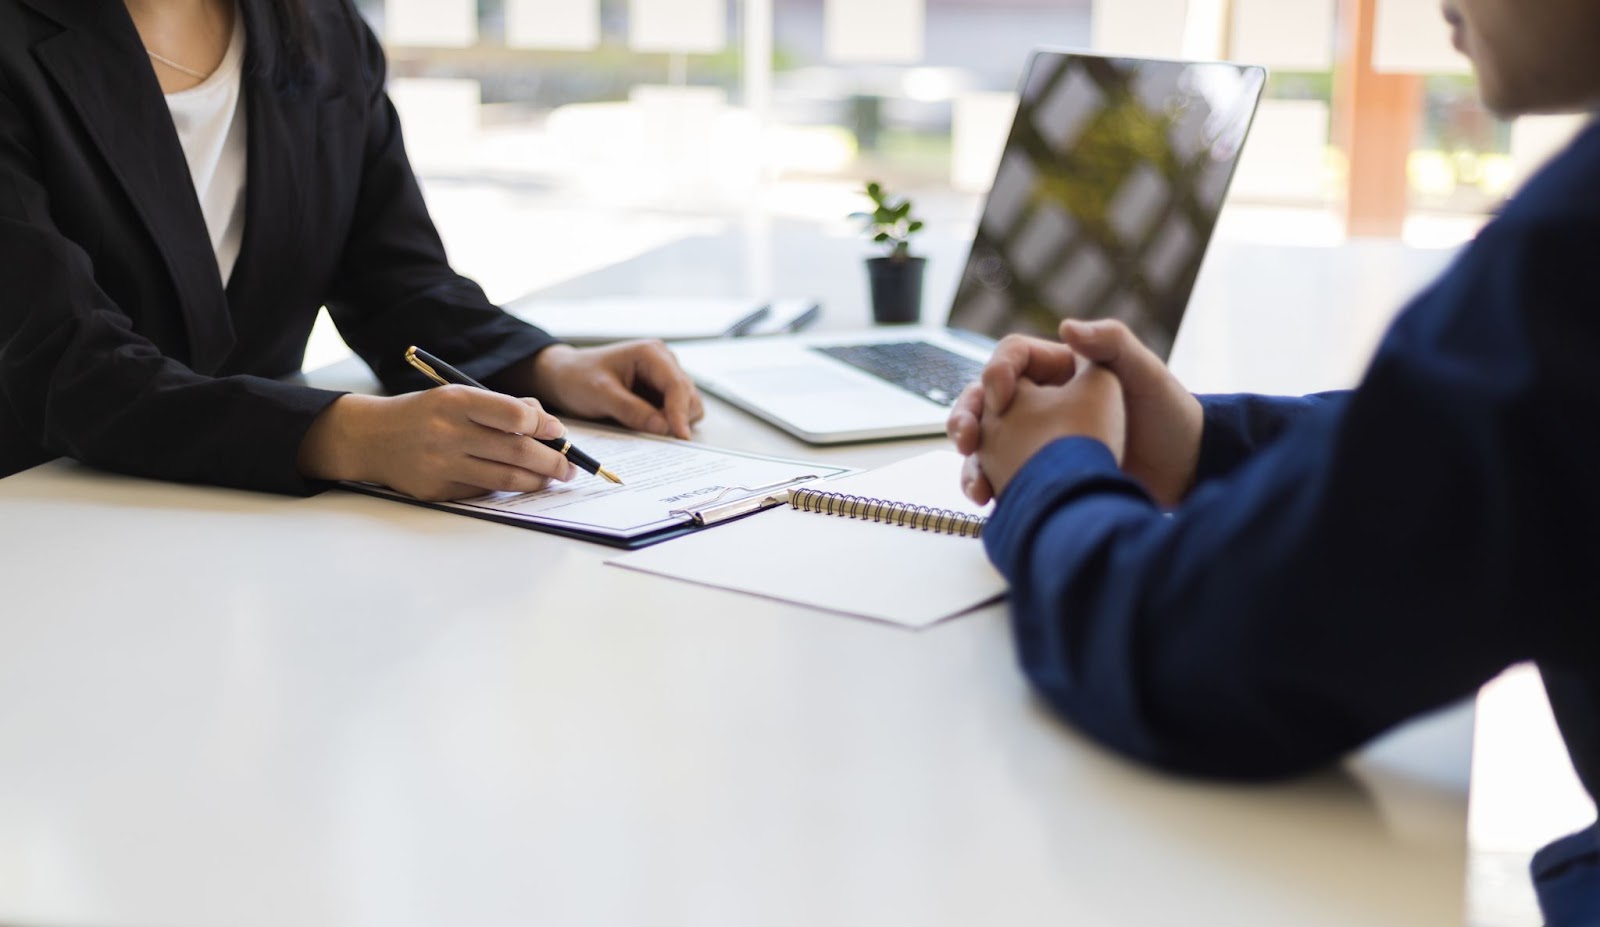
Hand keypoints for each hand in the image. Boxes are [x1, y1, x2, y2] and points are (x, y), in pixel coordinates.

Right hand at [297, 387, 579, 500]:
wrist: (371, 438)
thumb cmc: (425, 413)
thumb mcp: (457, 395)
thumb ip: (502, 406)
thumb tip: (548, 425)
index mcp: (456, 401)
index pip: (516, 416)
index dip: (545, 426)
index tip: (559, 433)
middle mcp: (448, 433)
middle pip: (518, 452)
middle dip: (553, 461)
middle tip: (570, 466)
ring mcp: (441, 465)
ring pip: (506, 479)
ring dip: (538, 481)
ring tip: (554, 478)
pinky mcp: (437, 491)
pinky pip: (484, 492)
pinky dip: (507, 488)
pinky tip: (519, 483)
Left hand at [517, 341, 704, 439]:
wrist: (562, 376)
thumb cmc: (577, 377)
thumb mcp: (600, 394)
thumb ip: (632, 410)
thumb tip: (663, 427)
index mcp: (651, 354)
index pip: (677, 385)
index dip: (681, 413)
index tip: (680, 437)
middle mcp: (664, 363)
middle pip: (690, 398)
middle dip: (679, 419)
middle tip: (655, 437)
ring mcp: (663, 380)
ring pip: (687, 408)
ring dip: (673, 423)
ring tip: (643, 428)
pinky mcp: (659, 395)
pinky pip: (673, 414)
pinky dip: (666, 425)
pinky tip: (645, 428)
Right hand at [948, 321, 1203, 507]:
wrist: (1186, 472)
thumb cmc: (1171, 416)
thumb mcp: (1146, 373)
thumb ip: (1112, 342)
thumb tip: (1066, 327)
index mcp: (1062, 369)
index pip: (1012, 358)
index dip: (996, 371)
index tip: (1000, 397)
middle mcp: (1043, 401)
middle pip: (985, 400)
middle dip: (966, 416)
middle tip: (966, 439)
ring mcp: (1037, 439)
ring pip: (986, 441)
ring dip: (970, 460)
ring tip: (976, 484)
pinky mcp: (1040, 473)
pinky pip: (1002, 474)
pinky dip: (988, 485)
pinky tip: (988, 499)